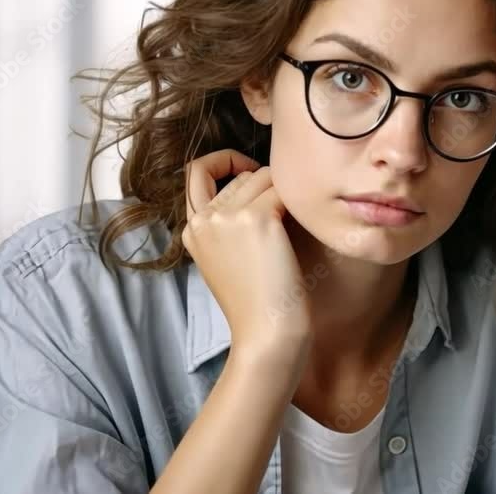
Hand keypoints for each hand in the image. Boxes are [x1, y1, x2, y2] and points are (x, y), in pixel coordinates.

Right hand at [181, 149, 313, 361]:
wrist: (267, 333)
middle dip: (267, 185)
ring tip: (295, 228)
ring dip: (285, 194)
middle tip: (286, 216)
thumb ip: (229, 223)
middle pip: (241, 174)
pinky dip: (298, 203)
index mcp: (192, 230)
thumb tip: (257, 181)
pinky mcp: (256, 219)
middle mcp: (202, 219)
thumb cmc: (260, 303)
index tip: (251, 172)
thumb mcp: (229, 258)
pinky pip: (283, 189)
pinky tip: (303, 227)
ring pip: (264, 176)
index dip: (224, 162)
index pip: (196, 172)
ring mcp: (226, 217)